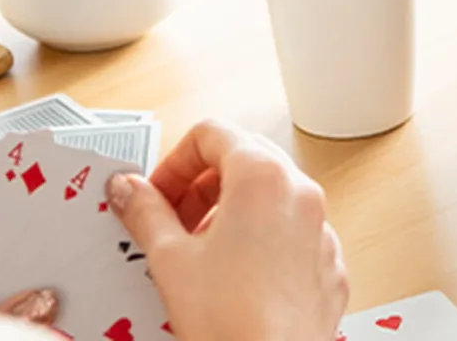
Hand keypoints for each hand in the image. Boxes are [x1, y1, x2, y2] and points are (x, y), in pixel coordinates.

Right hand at [106, 120, 347, 340]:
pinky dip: (260, 241)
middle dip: (201, 184)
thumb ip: (145, 212)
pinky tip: (233, 278)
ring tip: (199, 253)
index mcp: (262, 177)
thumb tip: (129, 190)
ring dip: (230, 212)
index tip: (154, 193)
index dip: (173, 161)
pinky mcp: (328, 264)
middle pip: (245, 158)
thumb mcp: (170, 259)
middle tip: (171, 218)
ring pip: (271, 197)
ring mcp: (321, 230)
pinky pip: (291, 234)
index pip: (212, 134)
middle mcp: (300, 193)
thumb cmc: (233, 322)